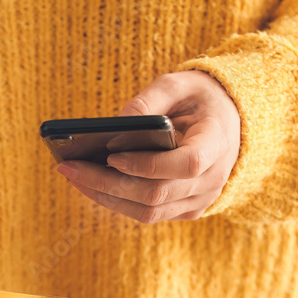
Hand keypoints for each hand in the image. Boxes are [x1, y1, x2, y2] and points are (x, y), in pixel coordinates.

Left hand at [56, 71, 240, 222]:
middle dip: (108, 183)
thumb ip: (151, 99)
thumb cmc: (200, 100)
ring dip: (105, 197)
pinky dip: (116, 201)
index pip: (186, 164)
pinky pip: (147, 214)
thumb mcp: (181, 84)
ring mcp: (199, 201)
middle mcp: (212, 181)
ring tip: (72, 176)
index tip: (112, 156)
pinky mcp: (185, 211)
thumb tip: (116, 123)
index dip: (147, 165)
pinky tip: (90, 183)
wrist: (228, 124)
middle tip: (69, 167)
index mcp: (218, 144)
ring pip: (147, 212)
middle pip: (156, 195)